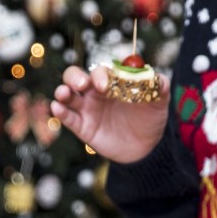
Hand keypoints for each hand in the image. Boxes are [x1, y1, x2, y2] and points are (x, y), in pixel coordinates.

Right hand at [51, 65, 170, 162]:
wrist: (147, 147)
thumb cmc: (150, 119)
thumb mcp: (159, 101)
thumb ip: (160, 86)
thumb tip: (158, 77)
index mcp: (111, 81)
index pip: (100, 71)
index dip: (100, 74)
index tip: (106, 85)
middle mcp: (95, 92)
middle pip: (76, 77)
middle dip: (75, 77)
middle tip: (83, 84)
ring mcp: (87, 109)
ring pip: (67, 95)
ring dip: (62, 91)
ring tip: (63, 94)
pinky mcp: (83, 127)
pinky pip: (68, 118)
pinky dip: (60, 112)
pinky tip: (57, 108)